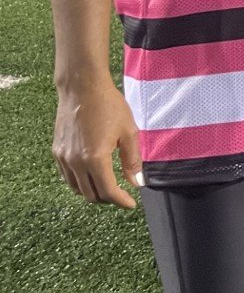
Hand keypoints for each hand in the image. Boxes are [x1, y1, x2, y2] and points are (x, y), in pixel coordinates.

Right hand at [52, 82, 141, 206]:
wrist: (82, 88)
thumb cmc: (109, 106)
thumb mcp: (128, 132)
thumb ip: (132, 160)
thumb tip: (136, 182)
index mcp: (95, 158)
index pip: (108, 191)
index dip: (121, 201)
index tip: (131, 204)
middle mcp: (76, 162)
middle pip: (91, 194)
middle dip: (108, 199)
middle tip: (122, 195)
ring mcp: (63, 158)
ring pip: (77, 188)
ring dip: (93, 192)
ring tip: (108, 187)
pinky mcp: (57, 151)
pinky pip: (67, 176)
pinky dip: (79, 183)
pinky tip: (91, 177)